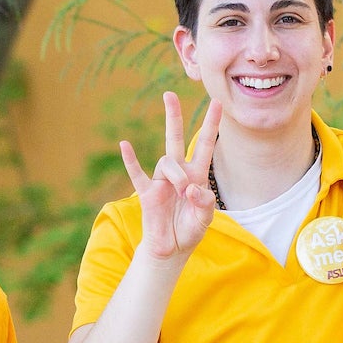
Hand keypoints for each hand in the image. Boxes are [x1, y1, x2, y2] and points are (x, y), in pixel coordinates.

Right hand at [119, 92, 219, 260]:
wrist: (171, 249)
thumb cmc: (190, 231)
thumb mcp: (205, 219)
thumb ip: (204, 203)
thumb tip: (190, 187)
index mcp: (197, 176)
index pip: (205, 145)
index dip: (211, 124)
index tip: (217, 102)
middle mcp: (179, 173)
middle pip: (175, 139)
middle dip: (173, 117)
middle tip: (169, 94)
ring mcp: (161, 181)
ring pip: (167, 163)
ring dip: (175, 175)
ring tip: (181, 192)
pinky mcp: (147, 193)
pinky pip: (137, 173)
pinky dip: (131, 160)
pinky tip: (125, 145)